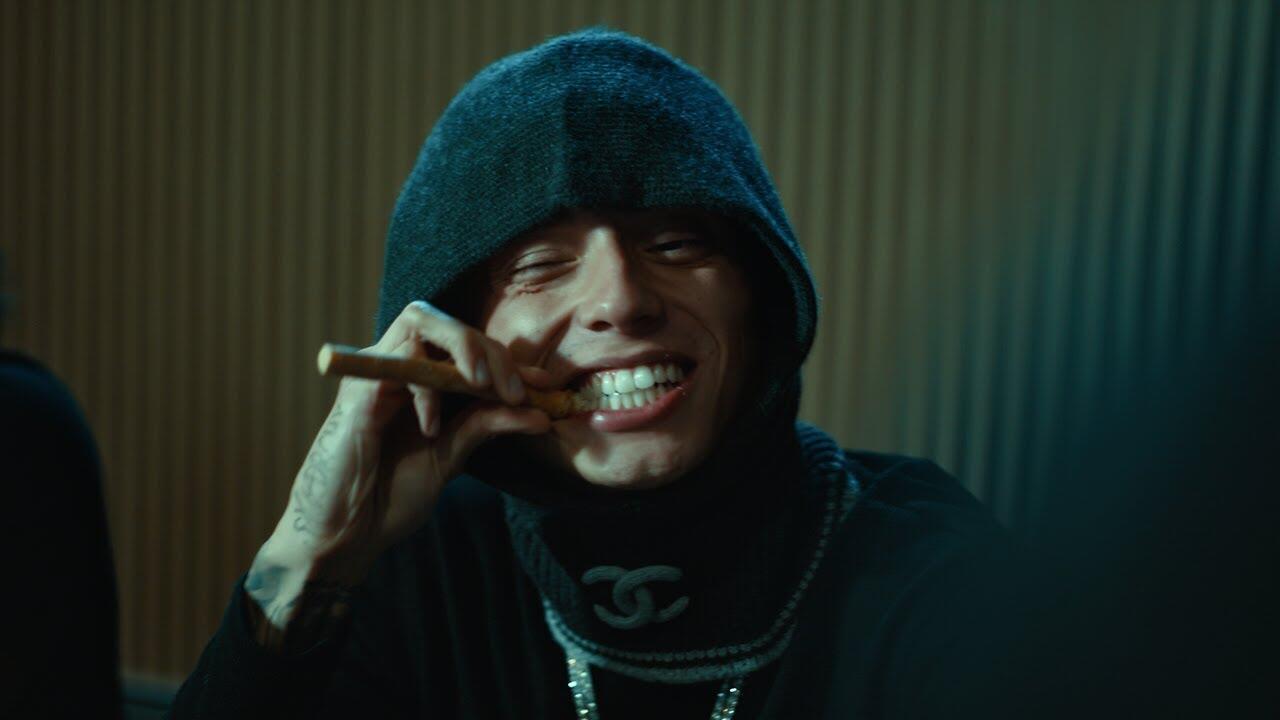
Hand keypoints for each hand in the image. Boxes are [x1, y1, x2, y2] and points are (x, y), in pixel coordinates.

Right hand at [244, 300, 549, 651]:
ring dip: (462, 348)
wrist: (344, 535)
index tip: (543, 384)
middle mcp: (397, 370)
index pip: (466, 348)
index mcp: (420, 383)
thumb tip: (540, 413)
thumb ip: (487, 426)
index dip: (508, 361)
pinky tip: (432, 427)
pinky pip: (398, 364)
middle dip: (489, 349)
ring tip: (484, 386)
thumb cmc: (389, 496)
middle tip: (515, 388)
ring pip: (421, 322)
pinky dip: (426, 389)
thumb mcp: (452, 456)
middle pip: (445, 322)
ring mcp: (375, 377)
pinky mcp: (357, 394)